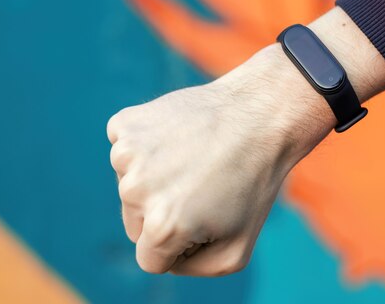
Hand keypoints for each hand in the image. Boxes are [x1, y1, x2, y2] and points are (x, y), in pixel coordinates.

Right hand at [107, 7, 384, 275]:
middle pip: (135, 222)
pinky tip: (177, 137)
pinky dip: (145, 146)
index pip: (149, 258)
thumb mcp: (236, 251)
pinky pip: (124, 148)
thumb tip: (164, 258)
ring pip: (129, 183)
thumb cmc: (253, 185)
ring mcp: (127, 153)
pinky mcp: (126, 124)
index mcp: (162, 227)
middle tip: (201, 186)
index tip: (203, 220)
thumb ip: (193, 268)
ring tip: (193, 158)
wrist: (260, 115)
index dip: (178, 245)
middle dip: (162, 212)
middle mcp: (135, 191)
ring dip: (154, 177)